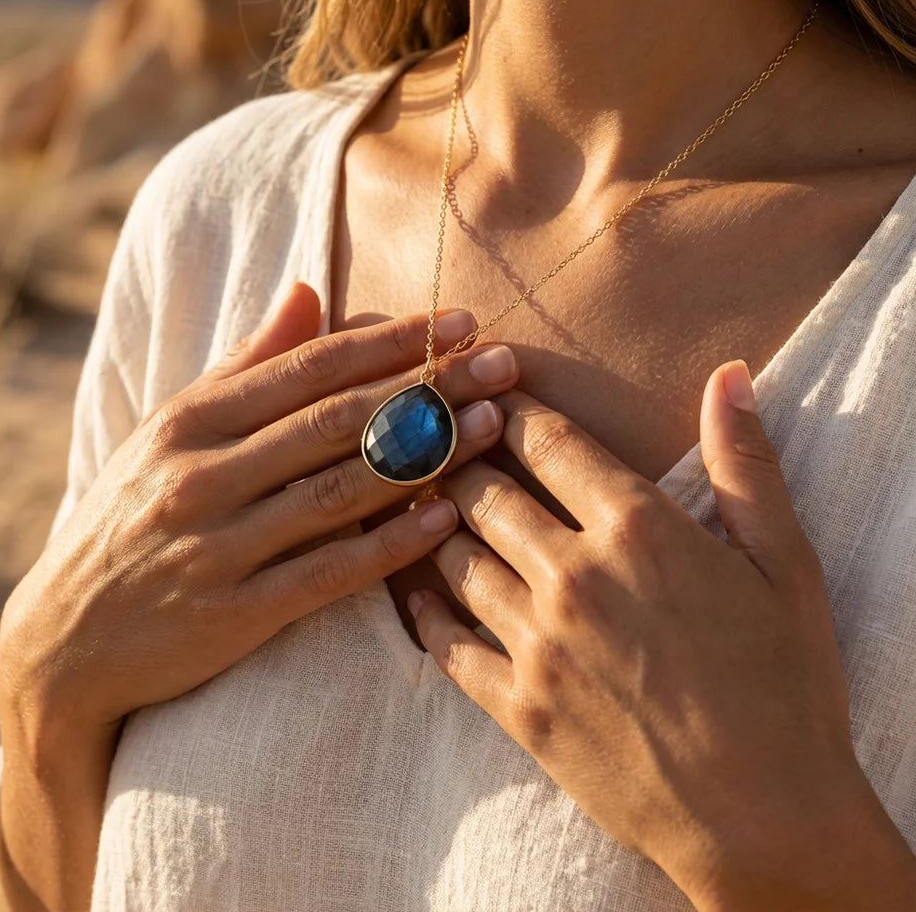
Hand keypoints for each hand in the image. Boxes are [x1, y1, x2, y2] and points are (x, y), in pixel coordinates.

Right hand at [0, 283, 519, 735]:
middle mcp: (201, 475)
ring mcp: (216, 546)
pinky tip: (445, 520)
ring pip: (339, 489)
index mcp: (188, 421)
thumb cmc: (128, 519)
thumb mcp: (168, 432)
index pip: (307, 367)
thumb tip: (307, 289)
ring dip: (426, 456)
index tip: (458, 322)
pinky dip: (389, 545)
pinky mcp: (232, 614)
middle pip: (335, 420)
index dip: (390, 341)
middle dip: (428, 387)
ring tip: (493, 428)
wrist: (63, 640)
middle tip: (502, 365)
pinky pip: (326, 571)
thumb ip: (244, 364)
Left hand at [409, 362, 915, 910]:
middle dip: (458, 458)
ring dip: (433, 522)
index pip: (547, 440)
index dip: (510, 406)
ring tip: (423, 503)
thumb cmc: (785, 686)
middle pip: (483, 490)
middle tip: (441, 443)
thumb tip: (728, 375)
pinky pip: (444, 643)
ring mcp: (537, 644)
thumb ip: (745, 462)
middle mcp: (574, 575)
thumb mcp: (784, 563)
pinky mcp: (517, 707)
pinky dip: (421, 610)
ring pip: (453, 555)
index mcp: (637, 528)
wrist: (768, 819)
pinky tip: (410, 589)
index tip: (488, 390)